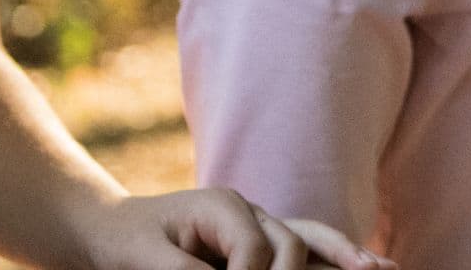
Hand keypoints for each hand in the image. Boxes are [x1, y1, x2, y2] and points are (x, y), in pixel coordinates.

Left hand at [83, 188, 389, 269]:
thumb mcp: (144, 260)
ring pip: (312, 241)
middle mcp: (249, 211)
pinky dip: (333, 257)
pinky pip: (305, 249)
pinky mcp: (258, 244)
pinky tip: (364, 266)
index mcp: (223, 206)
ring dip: (346, 258)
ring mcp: (258, 225)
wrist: (105, 231)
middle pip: (293, 244)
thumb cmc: (122, 243)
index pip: (256, 253)